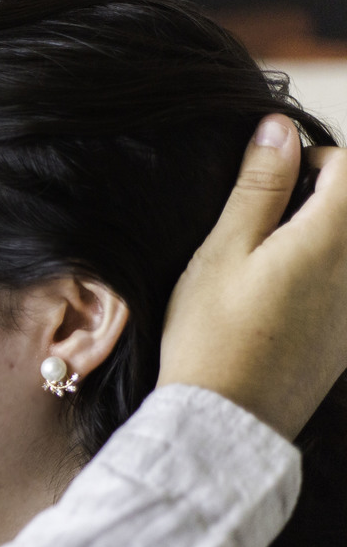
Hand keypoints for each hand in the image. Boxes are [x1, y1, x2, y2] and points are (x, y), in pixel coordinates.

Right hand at [159, 115, 346, 438]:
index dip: (309, 159)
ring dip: (319, 235)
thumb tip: (280, 128)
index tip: (265, 183)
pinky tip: (277, 297)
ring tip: (267, 260)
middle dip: (317, 197)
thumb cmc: (212, 334)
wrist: (226, 418)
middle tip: (262, 221)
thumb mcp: (222, 252)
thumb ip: (258, 187)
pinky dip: (321, 272)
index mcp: (332, 240)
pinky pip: (345, 282)